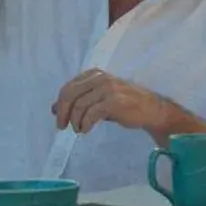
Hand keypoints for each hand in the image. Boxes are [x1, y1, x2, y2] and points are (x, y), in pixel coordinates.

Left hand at [52, 69, 170, 136]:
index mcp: (94, 74)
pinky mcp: (114, 101)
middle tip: (62, 126)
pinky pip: (91, 113)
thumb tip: (54, 108)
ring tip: (78, 129)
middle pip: (70, 94)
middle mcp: (100, 78)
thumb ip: (78, 101)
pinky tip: (86, 130)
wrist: (151, 110)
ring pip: (79, 105)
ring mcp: (107, 88)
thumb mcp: (98, 100)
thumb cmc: (125, 104)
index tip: (58, 118)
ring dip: (75, 121)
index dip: (60, 104)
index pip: (68, 87)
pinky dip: (85, 124)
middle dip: (63, 112)